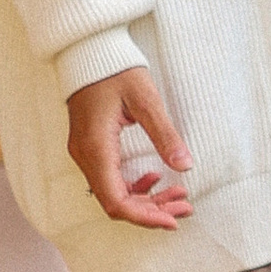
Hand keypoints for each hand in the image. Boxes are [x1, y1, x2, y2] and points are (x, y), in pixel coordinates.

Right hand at [65, 66, 190, 228]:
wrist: (89, 51)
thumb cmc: (116, 70)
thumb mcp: (146, 100)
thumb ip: (165, 135)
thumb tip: (186, 166)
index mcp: (97, 148)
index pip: (116, 202)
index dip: (145, 217)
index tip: (174, 220)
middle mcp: (85, 156)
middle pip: (117, 202)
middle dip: (152, 210)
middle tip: (186, 206)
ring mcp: (85, 153)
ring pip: (114, 192)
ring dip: (146, 199)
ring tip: (179, 194)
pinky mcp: (90, 147)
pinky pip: (110, 179)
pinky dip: (135, 185)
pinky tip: (156, 178)